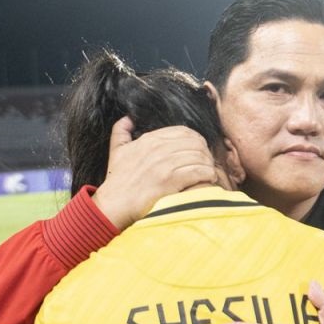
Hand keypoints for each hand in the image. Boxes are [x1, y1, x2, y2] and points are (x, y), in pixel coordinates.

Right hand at [92, 117, 216, 229]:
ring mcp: (163, 165)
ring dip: (208, 164)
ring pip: (198, 156)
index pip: (183, 131)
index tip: (200, 150)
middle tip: (208, 162)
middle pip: (194, 142)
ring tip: (210, 172)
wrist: (113, 205)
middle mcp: (157, 149)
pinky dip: (207, 174)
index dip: (196, 140)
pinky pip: (198, 171)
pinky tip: (210, 179)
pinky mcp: (169, 181)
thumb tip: (127, 118)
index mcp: (149, 140)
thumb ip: (121, 132)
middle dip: (205, 152)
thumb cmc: (117, 181)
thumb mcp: (116, 151)